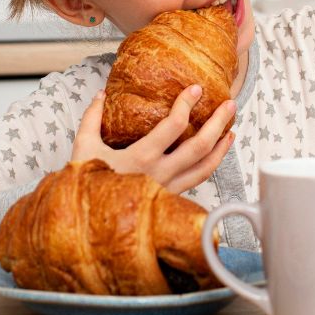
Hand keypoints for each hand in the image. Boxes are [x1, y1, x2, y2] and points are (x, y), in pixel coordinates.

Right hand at [71, 85, 235, 193]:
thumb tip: (101, 95)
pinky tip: (216, 155)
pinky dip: (211, 166)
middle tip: (230, 104)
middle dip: (218, 123)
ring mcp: (168, 189)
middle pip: (199, 147)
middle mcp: (160, 174)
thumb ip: (92, 119)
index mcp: (141, 158)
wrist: (91, 224)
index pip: (173, 126)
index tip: (195, 90)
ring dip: (222, 148)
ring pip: (205, 168)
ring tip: (232, 130)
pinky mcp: (169, 198)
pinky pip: (197, 181)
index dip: (186, 105)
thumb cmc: (87, 187)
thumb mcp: (83, 149)